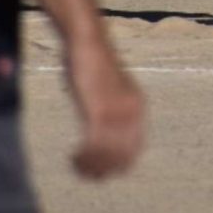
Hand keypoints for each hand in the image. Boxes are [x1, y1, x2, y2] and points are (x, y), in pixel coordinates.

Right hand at [67, 39, 144, 178]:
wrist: (88, 41)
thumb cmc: (94, 65)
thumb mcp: (111, 90)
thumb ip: (113, 111)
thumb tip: (105, 134)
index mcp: (139, 107)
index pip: (135, 151)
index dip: (117, 166)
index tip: (99, 170)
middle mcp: (133, 112)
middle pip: (123, 159)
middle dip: (103, 170)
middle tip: (84, 171)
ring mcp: (117, 112)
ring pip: (108, 157)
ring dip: (90, 166)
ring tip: (76, 164)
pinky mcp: (98, 111)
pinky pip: (94, 147)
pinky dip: (83, 159)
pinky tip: (73, 157)